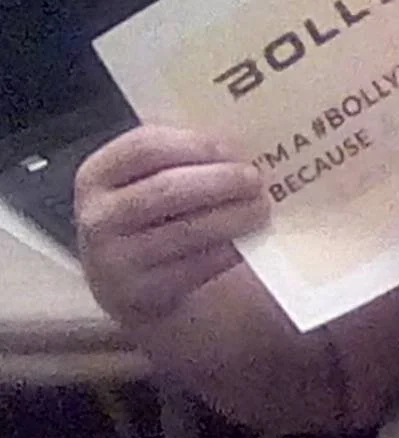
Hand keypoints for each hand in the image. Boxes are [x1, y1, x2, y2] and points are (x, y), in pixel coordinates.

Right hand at [74, 126, 268, 325]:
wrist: (128, 284)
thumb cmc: (151, 215)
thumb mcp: (146, 180)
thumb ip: (181, 158)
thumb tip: (244, 143)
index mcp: (98, 174)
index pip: (145, 147)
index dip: (195, 144)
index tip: (234, 147)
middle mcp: (99, 217)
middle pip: (167, 189)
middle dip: (220, 181)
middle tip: (256, 178)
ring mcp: (113, 260)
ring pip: (185, 231)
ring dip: (233, 217)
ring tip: (261, 208)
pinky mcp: (141, 294)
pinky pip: (195, 267)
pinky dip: (229, 250)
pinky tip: (249, 239)